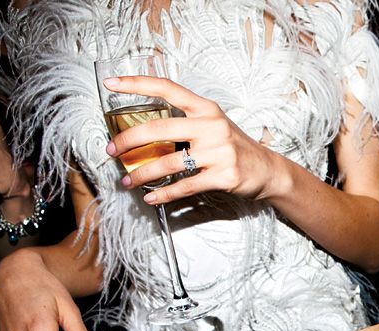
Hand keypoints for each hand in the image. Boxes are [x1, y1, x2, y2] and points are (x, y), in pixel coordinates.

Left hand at [102, 75, 279, 204]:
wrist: (267, 170)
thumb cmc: (235, 147)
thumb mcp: (214, 125)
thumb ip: (186, 123)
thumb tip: (148, 133)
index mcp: (206, 108)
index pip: (167, 88)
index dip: (137, 84)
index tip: (112, 84)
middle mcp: (211, 126)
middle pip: (158, 129)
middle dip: (129, 141)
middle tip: (112, 150)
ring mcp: (218, 152)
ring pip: (168, 162)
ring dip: (142, 174)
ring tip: (127, 180)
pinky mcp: (222, 176)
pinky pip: (184, 186)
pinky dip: (164, 194)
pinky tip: (151, 198)